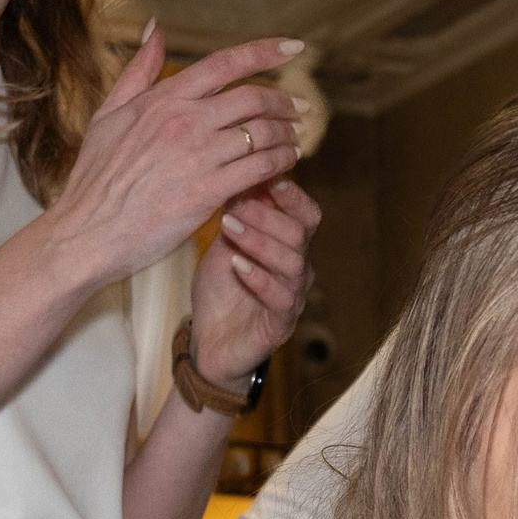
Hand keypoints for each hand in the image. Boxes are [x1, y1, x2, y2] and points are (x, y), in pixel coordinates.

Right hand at [41, 23, 307, 294]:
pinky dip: (281, 164)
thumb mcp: (108, 113)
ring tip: (294, 139)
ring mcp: (197, 156)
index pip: (224, 63)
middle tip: (299, 109)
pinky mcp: (207, 191)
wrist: (87, 231)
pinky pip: (260, 169)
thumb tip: (156, 28)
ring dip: (287, 135)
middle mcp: (183, 121)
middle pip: (253, 98)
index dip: (265, 51)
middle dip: (284, 102)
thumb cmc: (95, 176)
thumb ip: (138, 70)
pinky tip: (286, 164)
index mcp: (162, 98)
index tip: (294, 47)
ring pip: (262, 134)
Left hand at [187, 177, 319, 387]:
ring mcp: (293, 298)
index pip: (307, 216)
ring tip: (228, 227)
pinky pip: (282, 298)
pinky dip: (259, 277)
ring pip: (293, 262)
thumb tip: (243, 176)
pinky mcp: (281, 325)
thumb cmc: (221, 292)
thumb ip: (238, 218)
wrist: (209, 343)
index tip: (267, 178)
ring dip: (260, 240)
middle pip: (300, 234)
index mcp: (290, 249)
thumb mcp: (225, 245)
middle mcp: (299, 271)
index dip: (293, 196)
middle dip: (266, 214)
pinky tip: (237, 264)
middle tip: (234, 204)